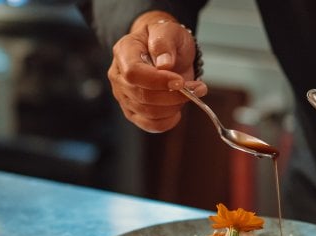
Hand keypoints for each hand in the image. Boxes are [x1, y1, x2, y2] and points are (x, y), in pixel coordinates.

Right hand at [108, 11, 206, 132]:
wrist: (163, 51)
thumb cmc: (164, 39)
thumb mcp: (168, 30)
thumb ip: (164, 42)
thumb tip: (165, 65)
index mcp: (123, 52)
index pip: (133, 73)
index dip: (157, 81)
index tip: (180, 81)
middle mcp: (118, 76)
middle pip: (142, 96)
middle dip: (173, 96)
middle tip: (197, 87)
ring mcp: (124, 96)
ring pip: (148, 113)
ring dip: (175, 106)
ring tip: (191, 93)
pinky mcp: (133, 112)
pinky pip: (150, 125)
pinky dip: (168, 121)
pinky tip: (178, 110)